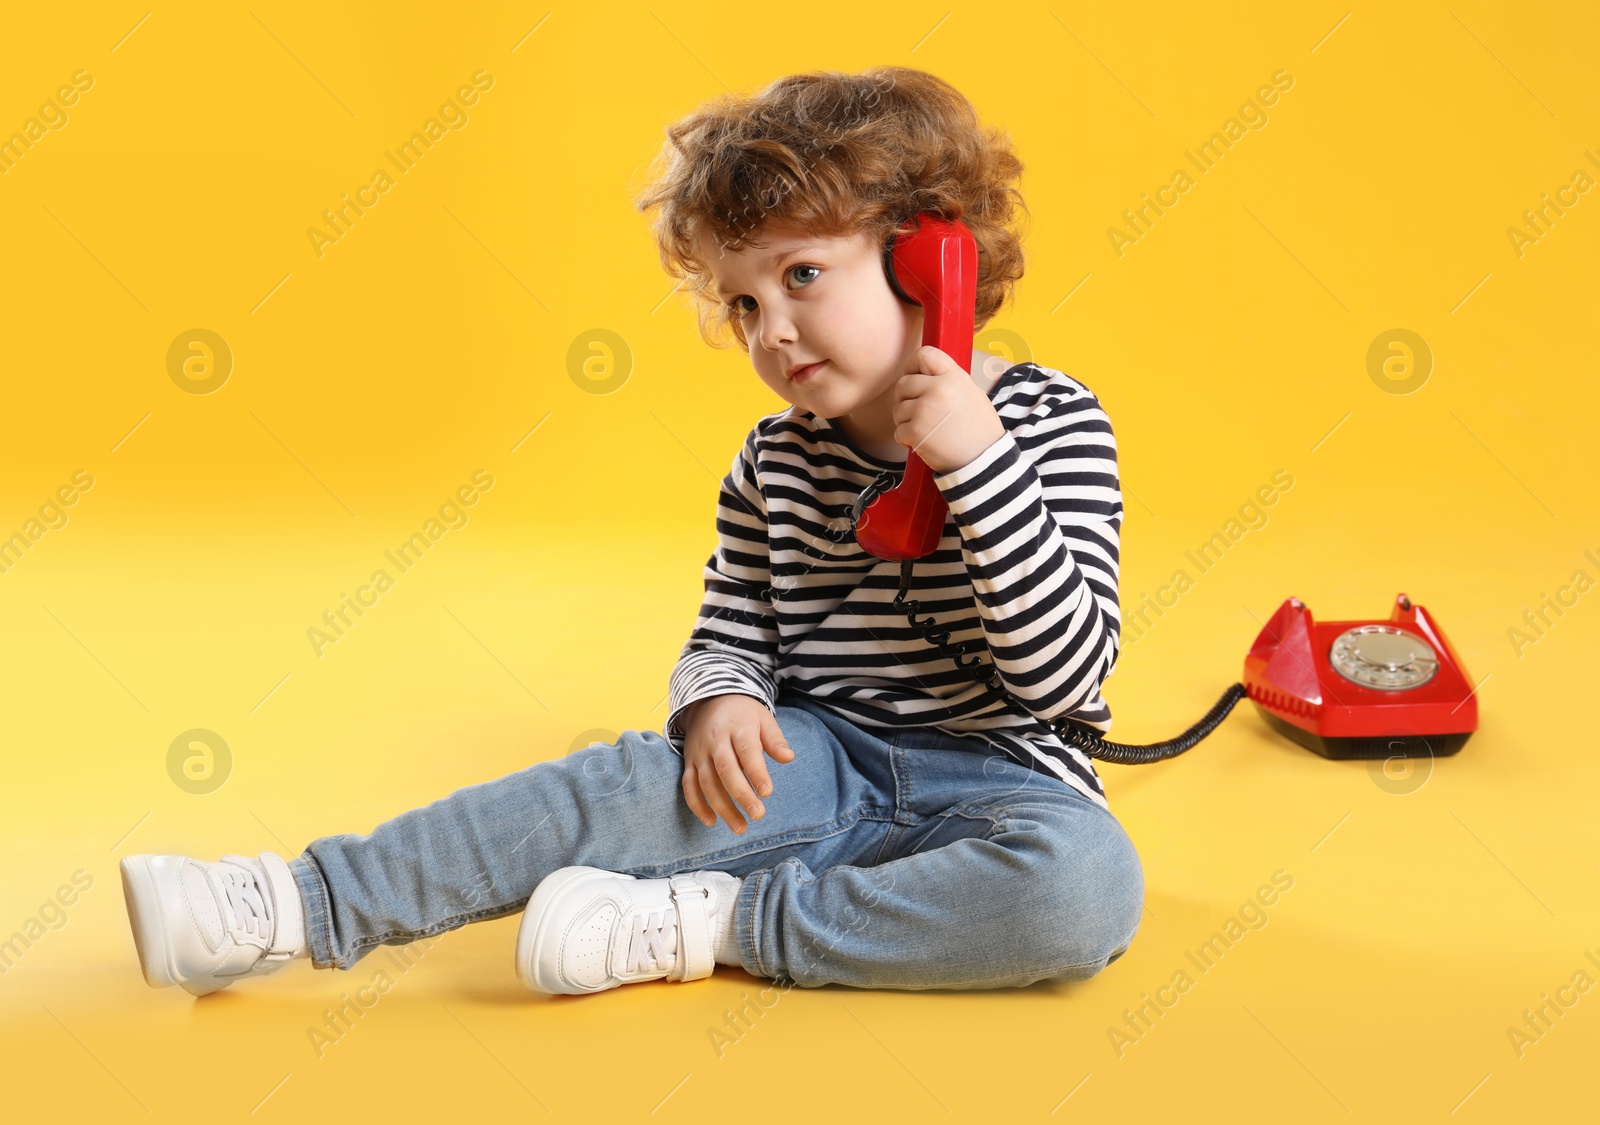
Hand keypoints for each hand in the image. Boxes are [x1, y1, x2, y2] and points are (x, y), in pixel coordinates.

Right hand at [680, 694, 793, 832]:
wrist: (708, 700)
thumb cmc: (742, 714)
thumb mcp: (763, 718)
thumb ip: (775, 739)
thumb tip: (789, 758)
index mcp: (738, 728)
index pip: (747, 751)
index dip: (756, 772)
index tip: (767, 792)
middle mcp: (715, 741)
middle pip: (726, 770)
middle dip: (741, 795)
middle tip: (758, 815)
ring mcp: (699, 753)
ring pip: (706, 782)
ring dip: (721, 807)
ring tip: (740, 827)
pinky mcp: (688, 762)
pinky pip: (688, 786)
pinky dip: (696, 805)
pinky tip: (711, 821)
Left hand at [892, 345, 1005, 472]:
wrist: (983, 460)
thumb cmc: (978, 430)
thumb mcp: (971, 393)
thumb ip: (947, 380)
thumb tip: (922, 373)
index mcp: (954, 376)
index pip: (924, 354)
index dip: (913, 365)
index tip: (914, 376)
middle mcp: (938, 389)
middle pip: (903, 383)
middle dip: (906, 399)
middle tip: (920, 412)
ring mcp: (925, 409)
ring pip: (898, 409)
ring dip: (906, 421)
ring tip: (927, 430)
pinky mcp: (916, 430)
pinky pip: (898, 431)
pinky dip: (907, 439)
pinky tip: (924, 442)